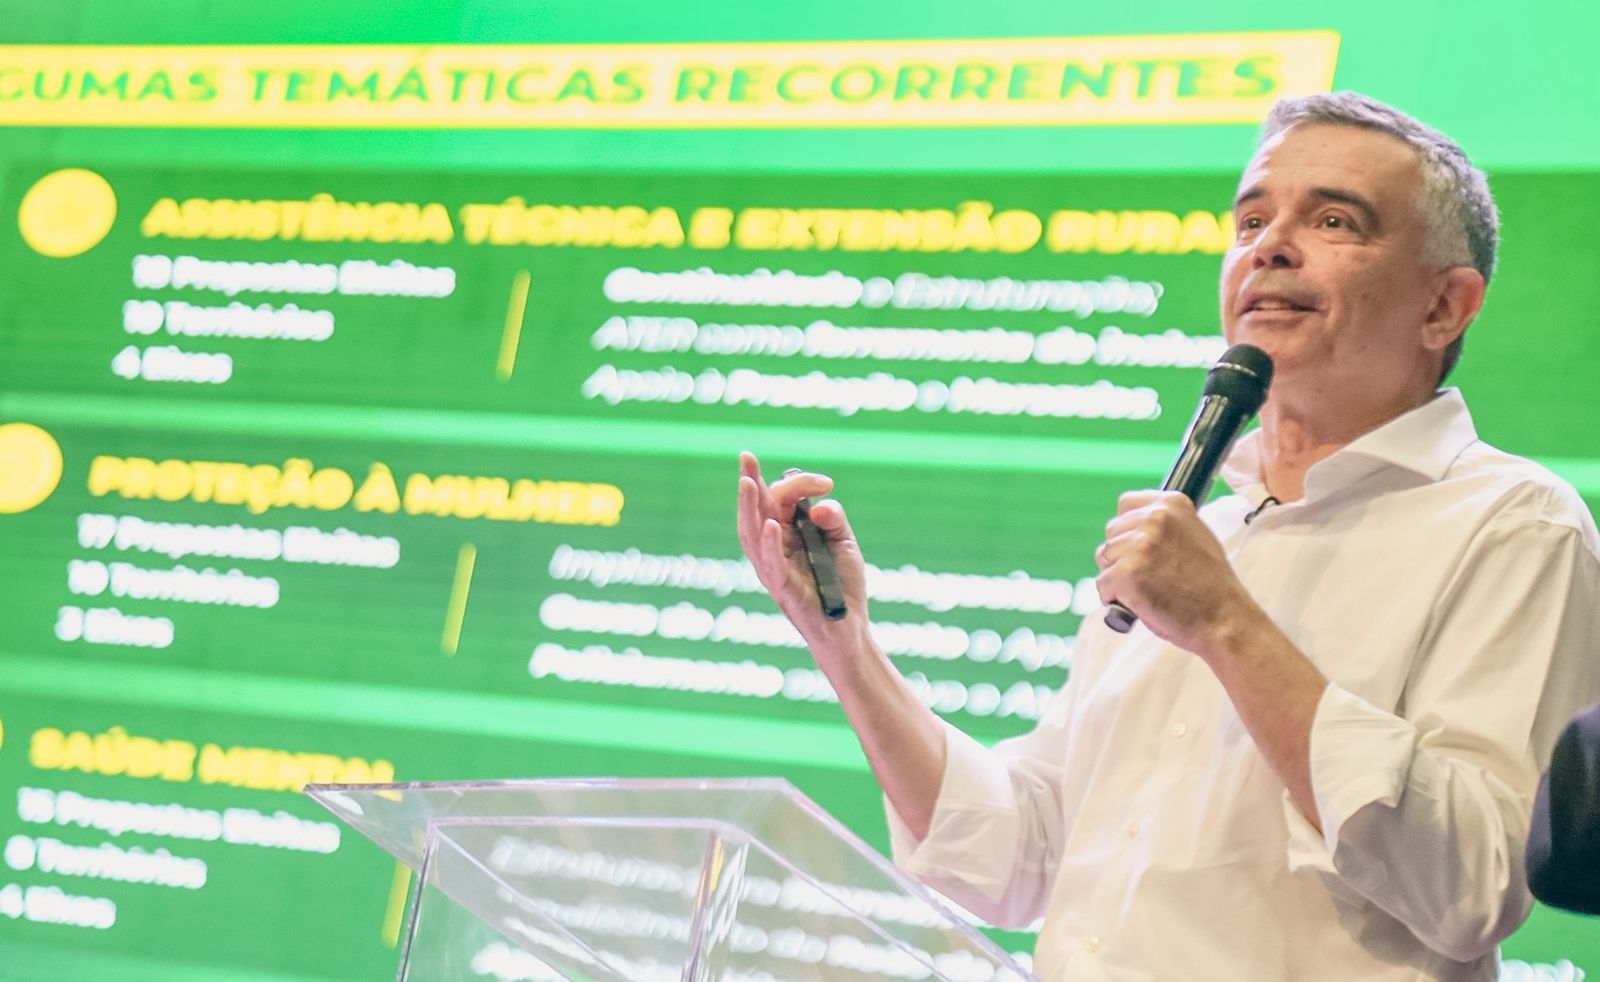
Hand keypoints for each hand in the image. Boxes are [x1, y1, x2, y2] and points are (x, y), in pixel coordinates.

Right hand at [736, 452, 871, 662]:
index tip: (826, 483)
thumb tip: (818, 506)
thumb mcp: (843, 542)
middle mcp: (773, 549)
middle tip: (746, 457)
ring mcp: (774, 570)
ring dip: (749, 508)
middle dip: (750, 483)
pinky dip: (770, 544)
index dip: (799, 484)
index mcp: (785, 535)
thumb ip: (833, 518)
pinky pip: (772, 565)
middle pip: (757, 512)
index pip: (780, 499)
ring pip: (752, 536)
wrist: (849, 628)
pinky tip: (770, 525)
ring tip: (747, 482)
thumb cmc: (841, 584)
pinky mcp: (783, 590)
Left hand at [1094, 490, 1256, 656]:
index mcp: (1172, 504)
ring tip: (1148, 589)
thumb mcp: (1196, 535)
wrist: (1224, 618)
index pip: (1126, 504)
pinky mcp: (1127, 573)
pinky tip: (1137, 602)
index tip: (1141, 547)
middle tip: (1150, 575)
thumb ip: (1166, 525)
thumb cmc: (1209, 585)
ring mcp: (1140, 545)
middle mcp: (1155, 518)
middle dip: (1122, 554)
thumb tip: (1133, 524)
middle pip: (1112, 532)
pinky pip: (1102, 584)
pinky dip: (1113, 597)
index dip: (1128, 529)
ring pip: (1104, 557)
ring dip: (1118, 576)